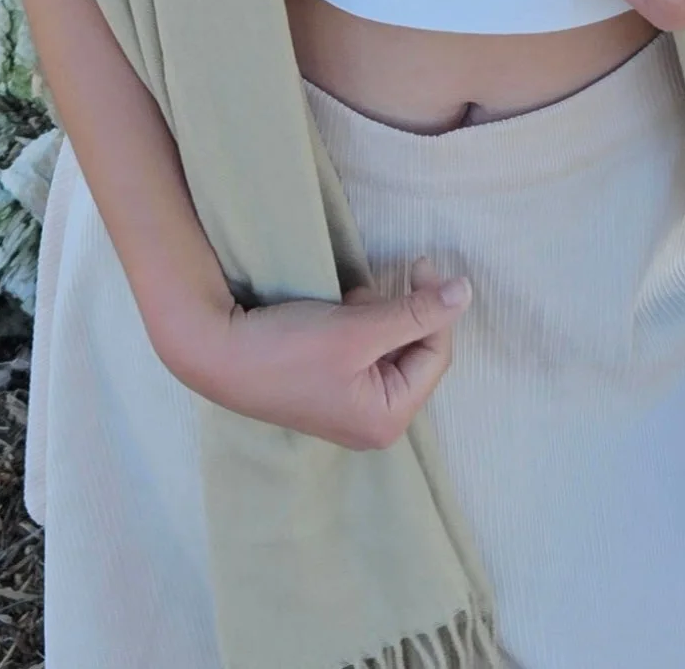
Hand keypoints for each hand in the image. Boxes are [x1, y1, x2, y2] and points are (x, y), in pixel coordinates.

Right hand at [172, 257, 470, 449]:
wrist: (217, 352)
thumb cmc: (289, 348)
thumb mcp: (359, 328)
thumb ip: (416, 312)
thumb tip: (467, 292)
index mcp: (387, 420)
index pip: (436, 354)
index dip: (435, 305)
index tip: (420, 261)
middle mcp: (373, 422)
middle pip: (414, 351)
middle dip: (398, 312)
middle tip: (368, 289)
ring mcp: (350, 406)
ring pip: (388, 346)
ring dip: (376, 315)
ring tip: (345, 303)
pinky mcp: (330, 386)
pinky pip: (363, 349)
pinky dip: (356, 324)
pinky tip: (333, 311)